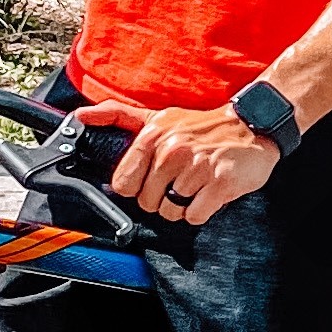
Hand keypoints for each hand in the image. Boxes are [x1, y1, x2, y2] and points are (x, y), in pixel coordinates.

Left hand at [81, 97, 284, 231]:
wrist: (251, 126)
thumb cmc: (202, 126)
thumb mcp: (158, 116)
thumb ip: (117, 115)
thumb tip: (80, 115)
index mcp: (153, 134)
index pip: (124, 183)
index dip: (137, 187)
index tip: (152, 179)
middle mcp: (173, 149)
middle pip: (147, 202)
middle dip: (161, 198)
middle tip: (180, 181)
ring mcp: (197, 166)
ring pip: (171, 212)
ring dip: (182, 206)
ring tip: (196, 185)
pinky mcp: (220, 183)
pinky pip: (194, 216)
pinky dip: (201, 211)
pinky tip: (209, 192)